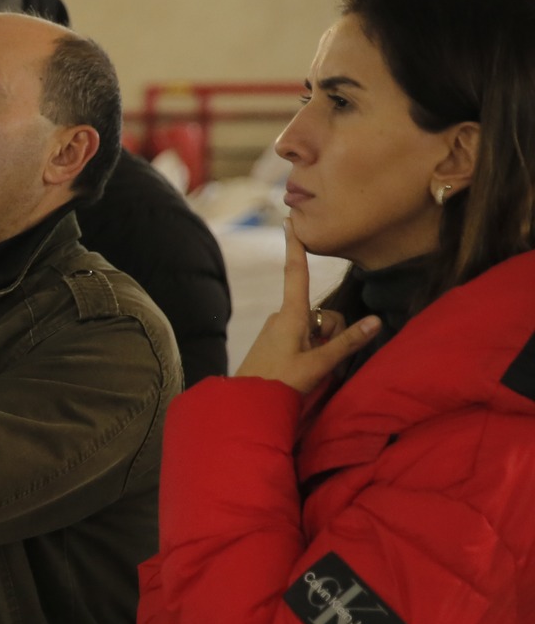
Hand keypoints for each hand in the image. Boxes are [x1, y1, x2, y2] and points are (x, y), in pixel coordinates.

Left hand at [236, 220, 378, 392]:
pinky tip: (307, 371)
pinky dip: (314, 351)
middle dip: (332, 334)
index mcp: (290, 315)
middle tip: (323, 362)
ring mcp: (278, 329)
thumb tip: (376, 321)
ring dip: (324, 346)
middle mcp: (283, 316)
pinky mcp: (277, 341)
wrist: (246, 403)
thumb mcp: (318, 364)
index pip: (296, 273)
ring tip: (313, 370)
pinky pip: (305, 339)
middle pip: (323, 314)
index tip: (290, 220)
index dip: (296, 246)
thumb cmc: (279, 383)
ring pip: (316, 329)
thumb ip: (347, 343)